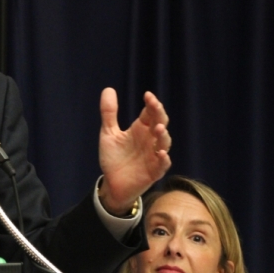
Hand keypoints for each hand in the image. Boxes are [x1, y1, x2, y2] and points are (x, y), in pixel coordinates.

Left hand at [97, 88, 170, 215]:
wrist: (112, 183)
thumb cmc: (113, 157)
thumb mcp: (108, 133)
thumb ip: (109, 113)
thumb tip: (108, 89)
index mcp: (141, 129)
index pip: (150, 113)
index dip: (151, 104)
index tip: (147, 95)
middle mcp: (150, 140)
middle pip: (160, 123)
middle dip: (159, 114)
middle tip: (155, 106)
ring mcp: (154, 156)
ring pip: (164, 143)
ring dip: (163, 136)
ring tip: (158, 128)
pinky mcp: (154, 172)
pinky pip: (162, 165)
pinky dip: (163, 159)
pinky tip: (161, 153)